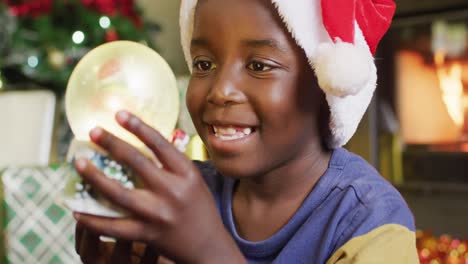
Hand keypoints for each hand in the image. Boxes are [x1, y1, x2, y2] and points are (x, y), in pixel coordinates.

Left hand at [73, 111, 244, 263]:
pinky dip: (94, 219)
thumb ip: (173, 163)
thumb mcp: (194, 180)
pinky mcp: (147, 234)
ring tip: (79, 163)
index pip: (159, 144)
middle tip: (93, 131)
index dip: (138, 127)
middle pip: (136, 162)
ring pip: (119, 193)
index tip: (119, 114)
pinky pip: (114, 226)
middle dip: (112, 143)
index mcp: (186, 174)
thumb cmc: (200, 207)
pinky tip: (77, 210)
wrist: (208, 245)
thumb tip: (144, 140)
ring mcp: (158, 214)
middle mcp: (172, 191)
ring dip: (95, 177)